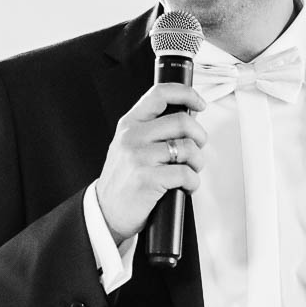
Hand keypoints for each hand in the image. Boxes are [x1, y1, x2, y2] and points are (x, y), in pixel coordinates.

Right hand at [94, 84, 208, 243]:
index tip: (198, 102)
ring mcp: (138, 158)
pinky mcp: (147, 179)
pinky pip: (185, 174)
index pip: (159, 94)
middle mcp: (132, 137)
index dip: (186, 93)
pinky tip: (185, 187)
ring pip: (188, 148)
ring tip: (190, 171)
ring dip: (197, 162)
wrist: (106, 212)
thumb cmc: (122, 180)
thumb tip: (189, 117)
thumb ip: (153, 130)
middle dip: (199, 136)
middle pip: (182, 121)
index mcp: (129, 124)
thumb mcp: (130, 146)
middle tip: (197, 148)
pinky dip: (193, 182)